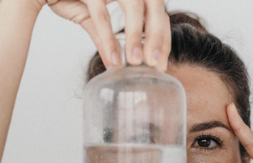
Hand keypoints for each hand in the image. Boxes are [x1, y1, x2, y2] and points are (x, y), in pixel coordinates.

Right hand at [36, 0, 170, 69]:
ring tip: (136, 62)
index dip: (162, 37)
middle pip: (154, 7)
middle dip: (157, 37)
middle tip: (155, 64)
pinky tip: (112, 59)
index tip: (160, 63)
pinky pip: (103, 15)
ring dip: (136, 37)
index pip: (157, 11)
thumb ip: (104, 36)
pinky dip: (109, 38)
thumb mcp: (90, 16)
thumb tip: (115, 63)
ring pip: (133, 7)